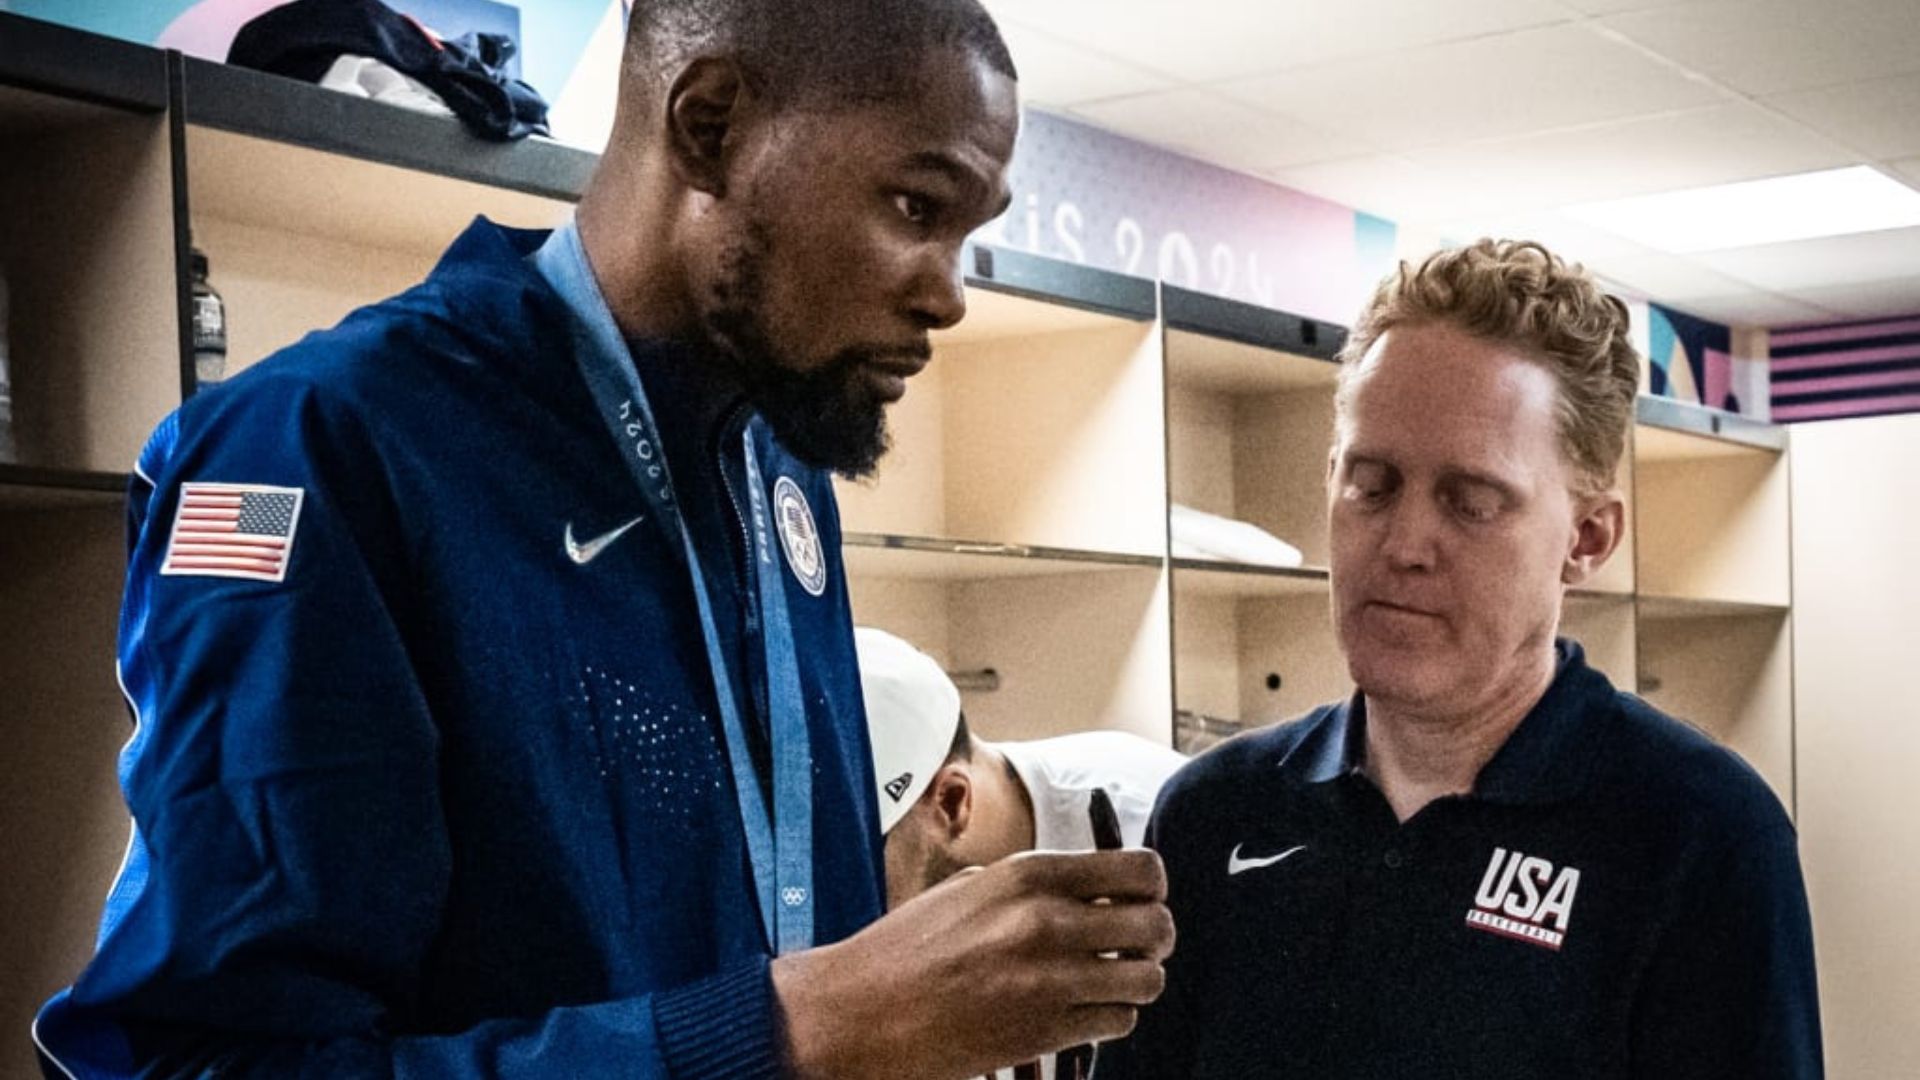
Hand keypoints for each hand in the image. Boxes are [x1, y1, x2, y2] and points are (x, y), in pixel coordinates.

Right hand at [773, 849, 1174, 1079]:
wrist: (863, 1011)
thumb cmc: (910, 947)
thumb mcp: (974, 888)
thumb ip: (1037, 885)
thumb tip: (1093, 889)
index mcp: (1029, 874)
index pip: (1138, 869)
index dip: (1150, 886)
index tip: (1139, 897)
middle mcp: (1047, 921)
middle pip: (1155, 924)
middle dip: (1154, 936)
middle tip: (1135, 945)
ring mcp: (1050, 979)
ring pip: (1147, 978)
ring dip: (1136, 980)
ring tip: (1110, 981)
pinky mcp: (1047, 1031)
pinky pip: (1119, 1021)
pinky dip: (1109, 1017)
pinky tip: (1081, 1010)